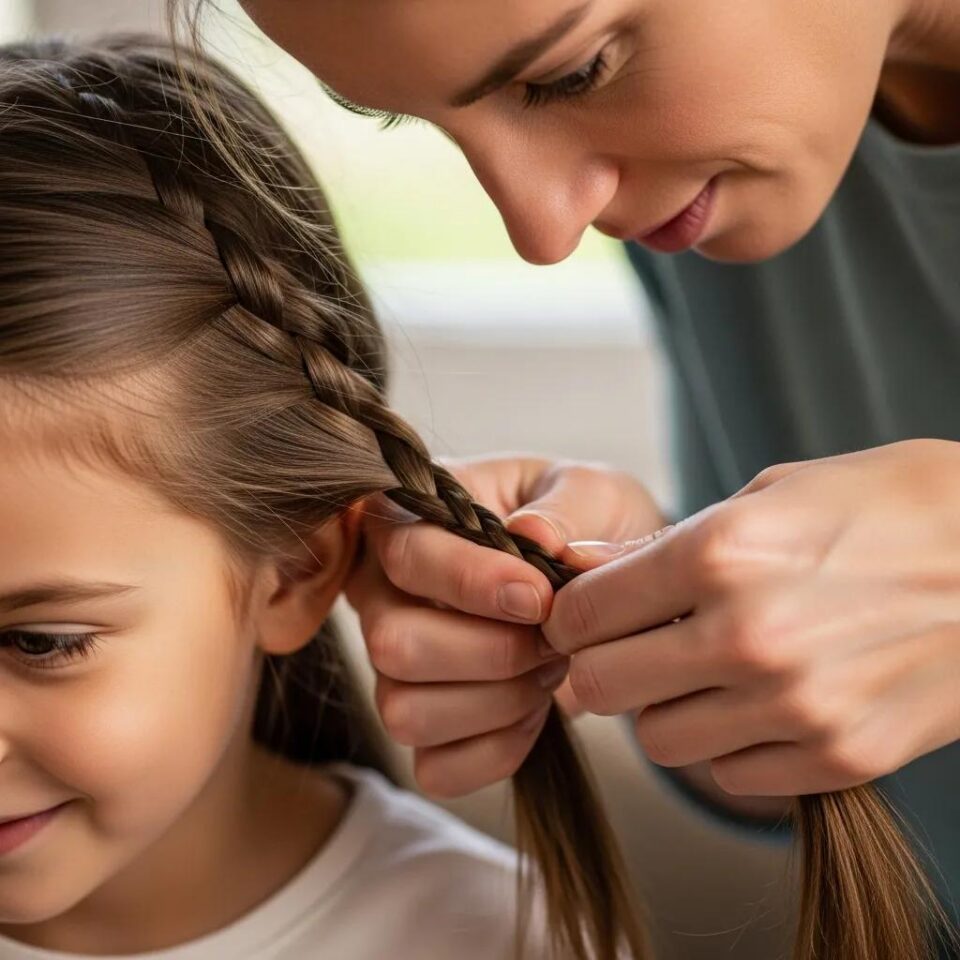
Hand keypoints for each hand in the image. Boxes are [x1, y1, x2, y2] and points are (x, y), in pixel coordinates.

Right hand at [344, 456, 664, 796]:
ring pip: (405, 711)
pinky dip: (499, 749)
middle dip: (491, 652)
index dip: (471, 582)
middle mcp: (384, 593)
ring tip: (552, 667)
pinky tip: (537, 710)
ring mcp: (396, 666)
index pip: (409, 554)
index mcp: (410, 518)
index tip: (541, 598)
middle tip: (554, 638)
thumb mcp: (589, 491)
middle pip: (393, 644)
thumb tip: (532, 535)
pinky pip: (436, 767)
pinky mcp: (425, 724)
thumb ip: (565, 508)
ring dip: (498, 701)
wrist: (605, 582)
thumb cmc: (583, 521)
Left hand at [543, 440, 959, 796]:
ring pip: (658, 741)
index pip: (583, 615)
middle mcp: (748, 637)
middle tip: (626, 648)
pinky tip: (759, 701)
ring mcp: (796, 706)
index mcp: (719, 554)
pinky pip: (731, 775)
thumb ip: (661, 543)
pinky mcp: (840, 756)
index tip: (579, 618)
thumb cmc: (883, 507)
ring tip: (700, 671)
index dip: (569, 617)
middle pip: (601, 688)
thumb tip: (577, 568)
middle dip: (598, 667)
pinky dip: (728, 744)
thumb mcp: (767, 494)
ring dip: (662, 708)